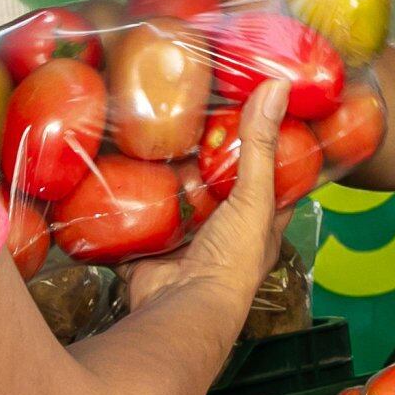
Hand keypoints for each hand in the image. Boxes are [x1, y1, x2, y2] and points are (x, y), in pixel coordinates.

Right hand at [123, 81, 291, 314]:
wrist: (182, 308)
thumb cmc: (232, 259)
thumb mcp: (254, 196)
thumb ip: (261, 145)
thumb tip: (278, 87)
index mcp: (258, 221)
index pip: (268, 176)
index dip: (263, 146)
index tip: (249, 110)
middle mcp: (223, 231)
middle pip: (215, 184)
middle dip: (202, 156)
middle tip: (186, 114)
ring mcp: (185, 240)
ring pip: (176, 199)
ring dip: (163, 175)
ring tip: (148, 130)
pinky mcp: (150, 248)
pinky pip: (138, 218)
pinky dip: (128, 201)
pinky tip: (116, 168)